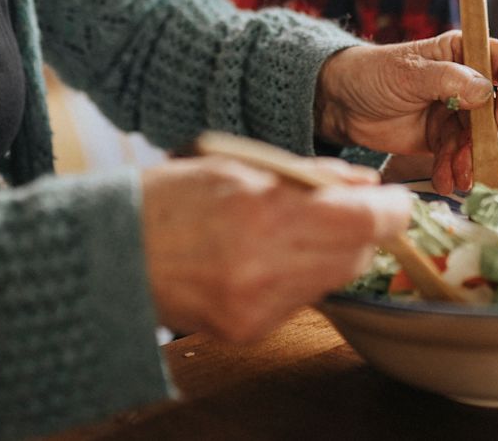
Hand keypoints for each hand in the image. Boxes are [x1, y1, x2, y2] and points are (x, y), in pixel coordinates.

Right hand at [140, 156, 410, 343]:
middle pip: (356, 255)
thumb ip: (308, 176)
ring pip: (332, 280)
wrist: (106, 257)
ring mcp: (258, 307)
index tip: (392, 199)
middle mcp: (267, 268)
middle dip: (357, 230)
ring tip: (286, 229)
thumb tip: (367, 186)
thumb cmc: (167, 198)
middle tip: (338, 209)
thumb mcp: (237, 165)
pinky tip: (260, 258)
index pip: (365, 221)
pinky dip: (295, 277)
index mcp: (265, 214)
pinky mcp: (248, 331)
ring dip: (327, 253)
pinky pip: (299, 301)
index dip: (390, 208)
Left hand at [314, 31, 497, 193]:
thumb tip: (486, 91)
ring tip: (458, 176)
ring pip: (481, 138)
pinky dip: (454, 170)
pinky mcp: (443, 138)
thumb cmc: (373, 73)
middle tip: (473, 150)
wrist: (342, 104)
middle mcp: (468, 81)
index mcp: (465, 52)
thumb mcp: (409, 73)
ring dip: (472, 159)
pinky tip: (445, 182)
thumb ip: (448, 79)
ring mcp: (457, 112)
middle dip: (490, 134)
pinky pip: (459, 156)